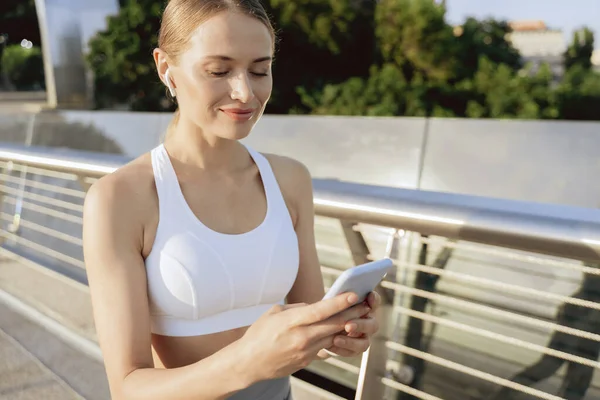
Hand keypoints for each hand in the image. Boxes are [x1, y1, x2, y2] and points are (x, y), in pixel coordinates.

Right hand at [237, 292, 369, 382]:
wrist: (249, 362)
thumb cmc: (260, 333)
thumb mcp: (275, 313)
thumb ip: (297, 308)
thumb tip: (316, 306)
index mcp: (291, 322)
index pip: (320, 311)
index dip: (339, 303)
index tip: (353, 295)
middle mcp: (301, 337)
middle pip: (333, 324)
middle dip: (351, 313)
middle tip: (365, 305)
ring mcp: (305, 351)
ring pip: (333, 337)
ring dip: (347, 327)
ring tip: (359, 316)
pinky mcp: (307, 361)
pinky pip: (325, 347)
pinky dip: (335, 338)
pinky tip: (343, 331)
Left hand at [318, 291, 381, 357]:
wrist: (319, 328)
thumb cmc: (327, 310)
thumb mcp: (332, 301)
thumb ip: (339, 297)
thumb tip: (338, 293)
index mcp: (364, 307)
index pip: (374, 301)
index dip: (374, 299)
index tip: (369, 296)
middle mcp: (367, 322)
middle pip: (373, 325)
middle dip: (361, 325)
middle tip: (348, 326)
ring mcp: (363, 337)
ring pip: (364, 343)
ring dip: (351, 341)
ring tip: (336, 339)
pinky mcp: (354, 349)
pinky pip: (352, 352)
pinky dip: (342, 349)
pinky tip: (330, 345)